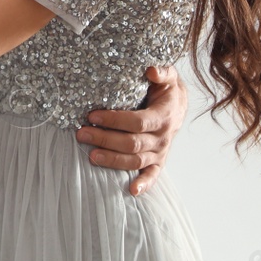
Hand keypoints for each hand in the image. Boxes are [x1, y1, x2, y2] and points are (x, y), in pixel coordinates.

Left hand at [75, 65, 187, 195]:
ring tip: (90, 156)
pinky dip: (143, 184)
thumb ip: (162, 71)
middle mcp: (162, 137)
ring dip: (112, 160)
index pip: (136, 122)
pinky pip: (153, 176)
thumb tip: (151, 70)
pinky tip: (131, 190)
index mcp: (163, 116)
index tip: (92, 115)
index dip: (114, 120)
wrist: (178, 106)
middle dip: (104, 139)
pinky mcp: (158, 162)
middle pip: (131, 143)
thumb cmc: (165, 89)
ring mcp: (160, 152)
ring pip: (135, 161)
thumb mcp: (167, 76)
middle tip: (81, 133)